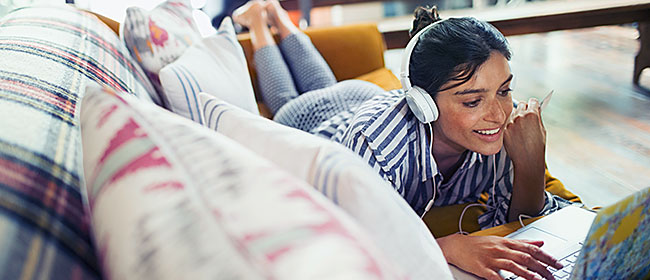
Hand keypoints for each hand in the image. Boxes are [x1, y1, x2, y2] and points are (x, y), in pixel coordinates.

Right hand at [438, 234, 562, 279]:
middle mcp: (501, 249)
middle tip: (553, 276)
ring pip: (514, 266)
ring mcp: (492, 259)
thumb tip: (540, 241)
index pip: (531, 248)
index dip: (546, 256)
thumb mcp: (501, 240)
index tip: (558, 264)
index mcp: (507, 242)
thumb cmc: (479, 244)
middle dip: (542, 267)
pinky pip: (496, 277)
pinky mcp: (482, 268)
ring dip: (529, 275)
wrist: (456, 246)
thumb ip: (522, 242)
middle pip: (526, 257)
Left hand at [504, 98, 545, 167]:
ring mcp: (511, 123)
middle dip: (524, 109)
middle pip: (521, 105)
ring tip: (521, 127)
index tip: (533, 107)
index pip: (532, 101)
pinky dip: (510, 126)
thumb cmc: (537, 146)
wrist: (527, 160)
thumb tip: (535, 110)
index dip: (534, 105)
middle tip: (526, 117)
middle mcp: (520, 116)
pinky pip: (507, 123)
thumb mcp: (542, 129)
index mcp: (532, 114)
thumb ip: (537, 118)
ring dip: (516, 117)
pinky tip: (515, 134)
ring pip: (513, 113)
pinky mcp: (504, 129)